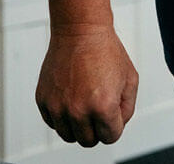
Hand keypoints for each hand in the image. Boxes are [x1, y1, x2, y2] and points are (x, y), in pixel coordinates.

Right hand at [35, 25, 138, 146]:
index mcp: (103, 106)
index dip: (115, 125)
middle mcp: (78, 110)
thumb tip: (116, 126)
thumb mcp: (130, 79)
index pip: (110, 137)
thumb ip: (127, 108)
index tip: (113, 110)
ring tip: (85, 103)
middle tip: (99, 107)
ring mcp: (58, 106)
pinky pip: (53, 123)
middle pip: (88, 141)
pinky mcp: (43, 101)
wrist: (80, 31)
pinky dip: (62, 116)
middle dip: (97, 128)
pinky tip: (71, 97)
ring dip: (79, 125)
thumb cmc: (106, 51)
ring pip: (69, 136)